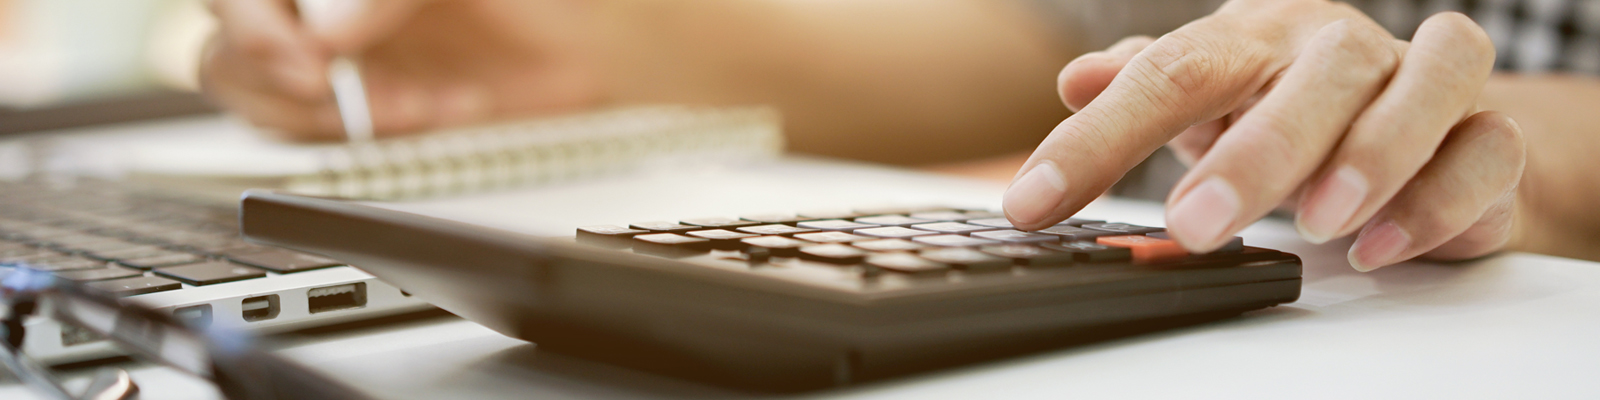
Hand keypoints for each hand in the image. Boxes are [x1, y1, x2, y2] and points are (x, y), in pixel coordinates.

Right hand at [200, 0, 605, 139]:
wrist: (592, 39)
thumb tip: (326, 29)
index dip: (251, 24)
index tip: (307, 59)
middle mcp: (315, 4)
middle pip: (225, 43)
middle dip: (277, 78)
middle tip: (338, 90)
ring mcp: (329, 46)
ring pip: (256, 92)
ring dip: (329, 111)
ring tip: (411, 103)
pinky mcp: (357, 96)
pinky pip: (320, 129)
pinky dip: (375, 129)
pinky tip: (437, 108)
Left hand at [1004, 0, 1523, 270]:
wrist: (1422, 122)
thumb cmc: (1292, 108)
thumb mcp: (1208, 99)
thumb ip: (1143, 88)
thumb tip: (1075, 80)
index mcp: (1257, 37)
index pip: (1170, 73)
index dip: (1096, 140)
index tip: (1036, 202)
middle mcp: (1340, 47)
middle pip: (1309, 76)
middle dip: (1252, 154)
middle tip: (1195, 224)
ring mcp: (1423, 81)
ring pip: (1421, 88)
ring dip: (1368, 157)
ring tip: (1317, 222)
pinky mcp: (1490, 134)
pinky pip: (1485, 151)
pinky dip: (1437, 199)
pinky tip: (1381, 244)